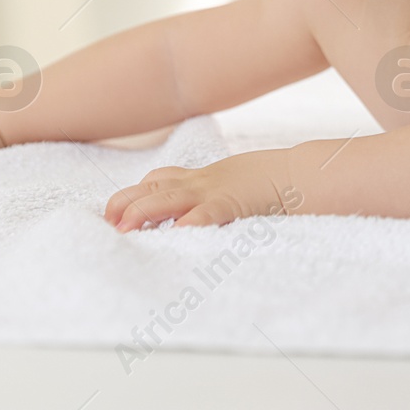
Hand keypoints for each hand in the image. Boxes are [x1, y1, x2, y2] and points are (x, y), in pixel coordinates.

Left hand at [105, 150, 300, 231]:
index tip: (112, 210)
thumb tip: (195, 219)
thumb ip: (215, 198)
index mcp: (203, 178)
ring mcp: (215, 192)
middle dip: (126, 203)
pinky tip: (172, 235)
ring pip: (167, 199)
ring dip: (142, 213)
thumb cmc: (273, 184)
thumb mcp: (236, 184)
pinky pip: (203, 214)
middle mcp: (202, 183)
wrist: (301, 174)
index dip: (132, 193)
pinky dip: (186, 223)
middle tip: (108, 222)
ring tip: (123, 230)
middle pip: (153, 187)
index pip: (159, 179)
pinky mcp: (231, 204)